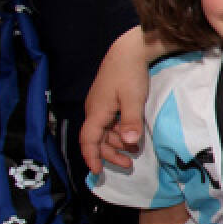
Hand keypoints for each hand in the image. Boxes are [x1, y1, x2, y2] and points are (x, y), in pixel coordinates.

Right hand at [81, 27, 153, 172]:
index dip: (91, 157)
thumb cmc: (130, 74)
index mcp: (96, 112)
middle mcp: (95, 111)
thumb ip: (131, 121)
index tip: (97, 172)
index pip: (88, 140)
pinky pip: (110, 123)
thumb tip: (129, 142)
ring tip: (134, 152)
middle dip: (110, 154)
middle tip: (128, 165)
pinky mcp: (109, 102)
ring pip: (105, 132)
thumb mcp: (133, 99)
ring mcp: (101, 106)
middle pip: (97, 139)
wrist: (129, 52)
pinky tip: (133, 137)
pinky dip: (120, 133)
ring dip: (118, 143)